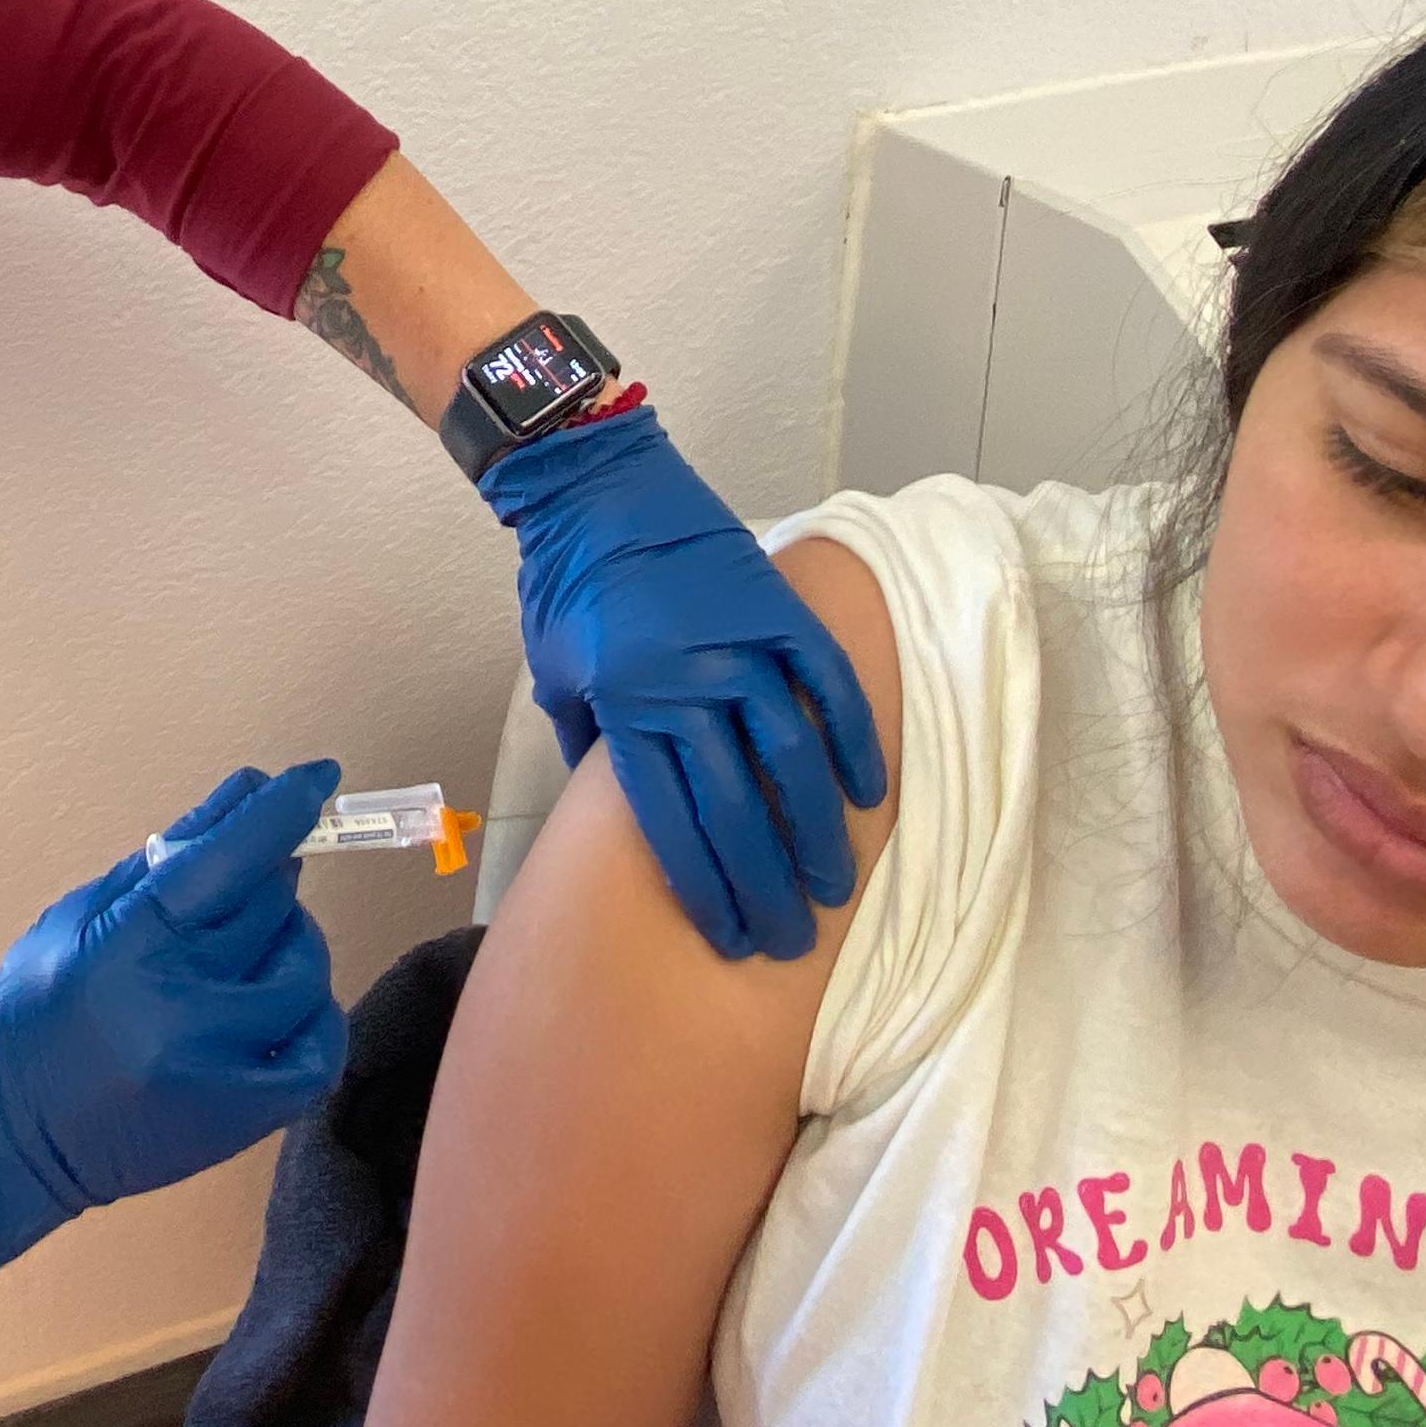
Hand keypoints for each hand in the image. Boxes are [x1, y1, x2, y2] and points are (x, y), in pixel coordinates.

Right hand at [0, 758, 347, 1309]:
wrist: (3, 1138)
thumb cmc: (28, 1015)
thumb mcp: (77, 919)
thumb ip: (161, 863)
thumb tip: (242, 798)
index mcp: (127, 947)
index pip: (226, 859)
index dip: (280, 811)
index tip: (316, 776)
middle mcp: (180, 1006)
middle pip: (269, 906)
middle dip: (266, 878)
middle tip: (244, 882)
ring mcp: (219, 1067)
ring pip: (303, 970)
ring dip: (288, 944)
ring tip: (249, 951)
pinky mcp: (243, 1118)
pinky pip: (319, 1049)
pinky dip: (313, 1016)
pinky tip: (280, 1006)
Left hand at [482, 405, 886, 960]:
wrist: (596, 486)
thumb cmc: (566, 586)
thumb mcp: (557, 676)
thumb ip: (594, 747)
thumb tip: (627, 815)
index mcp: (628, 709)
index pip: (674, 824)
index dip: (706, 890)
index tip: (732, 940)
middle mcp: (688, 684)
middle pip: (737, 809)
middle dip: (766, 887)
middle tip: (792, 939)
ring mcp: (739, 643)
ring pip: (791, 757)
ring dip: (818, 832)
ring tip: (835, 887)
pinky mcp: (777, 608)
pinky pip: (827, 684)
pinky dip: (853, 739)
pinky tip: (868, 794)